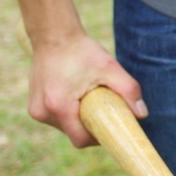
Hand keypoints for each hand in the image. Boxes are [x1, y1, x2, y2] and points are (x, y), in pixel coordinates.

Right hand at [26, 29, 146, 148]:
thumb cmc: (82, 51)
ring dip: (79, 119)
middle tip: (104, 108)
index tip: (112, 128)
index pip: (80, 139)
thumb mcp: (109, 67)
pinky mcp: (34, 106)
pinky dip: (69, 112)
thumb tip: (142, 114)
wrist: (54, 36)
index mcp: (59, 106)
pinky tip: (76, 96)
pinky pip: (56, 118)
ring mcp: (35, 110)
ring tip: (88, 98)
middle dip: (90, 126)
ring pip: (65, 127)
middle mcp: (42, 112)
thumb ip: (128, 90)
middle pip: (73, 133)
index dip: (99, 137)